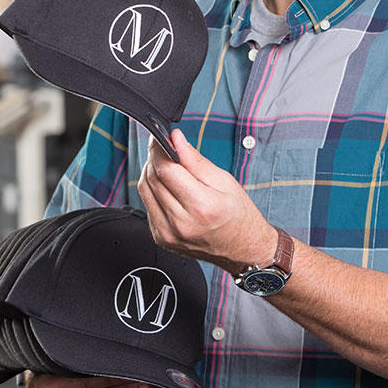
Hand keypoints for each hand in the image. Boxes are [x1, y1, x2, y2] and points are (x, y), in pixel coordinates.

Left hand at [137, 128, 277, 272]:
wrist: (242, 250)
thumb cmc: (238, 214)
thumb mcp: (224, 181)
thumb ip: (195, 160)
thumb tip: (175, 138)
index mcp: (202, 206)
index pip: (166, 169)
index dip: (159, 149)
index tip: (160, 138)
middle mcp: (181, 223)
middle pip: (152, 179)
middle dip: (155, 158)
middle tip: (164, 149)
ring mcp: (168, 234)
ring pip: (144, 190)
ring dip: (151, 173)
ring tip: (168, 168)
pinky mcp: (161, 238)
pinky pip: (147, 206)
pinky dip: (153, 192)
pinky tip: (168, 190)